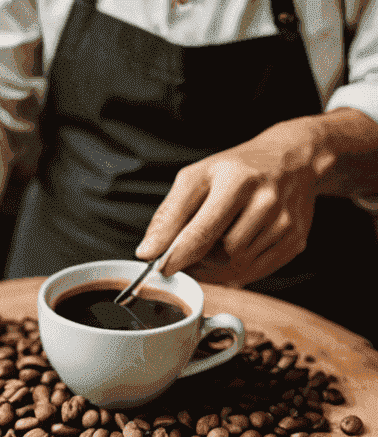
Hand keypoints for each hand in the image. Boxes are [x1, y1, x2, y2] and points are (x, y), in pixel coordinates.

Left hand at [136, 123, 317, 288]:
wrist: (292, 158)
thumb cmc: (236, 169)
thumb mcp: (196, 178)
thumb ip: (168, 216)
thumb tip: (147, 253)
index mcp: (237, 181)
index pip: (201, 233)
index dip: (177, 258)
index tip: (163, 268)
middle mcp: (266, 201)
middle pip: (219, 256)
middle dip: (200, 260)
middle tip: (193, 249)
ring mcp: (285, 222)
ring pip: (236, 267)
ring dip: (218, 266)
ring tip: (218, 242)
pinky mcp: (295, 240)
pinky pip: (254, 273)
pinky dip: (238, 269)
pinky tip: (238, 247)